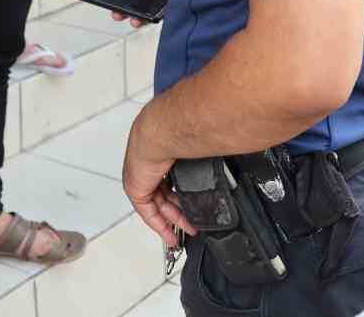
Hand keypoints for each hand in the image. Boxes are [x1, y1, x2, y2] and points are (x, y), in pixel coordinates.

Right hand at [114, 0, 175, 27]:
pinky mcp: (170, 10)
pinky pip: (158, 18)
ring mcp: (159, 3)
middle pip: (130, 3)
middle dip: (121, 9)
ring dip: (136, 17)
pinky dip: (152, 20)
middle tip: (117, 12)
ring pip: (142, 13)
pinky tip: (149, 19)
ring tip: (133, 19)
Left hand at [123, 108, 194, 247]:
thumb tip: (228, 149)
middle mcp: (148, 165)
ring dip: (173, 221)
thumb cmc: (178, 128)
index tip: (193, 205)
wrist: (160, 131)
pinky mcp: (135, 189)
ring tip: (188, 231)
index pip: (170, 179)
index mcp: (160, 151)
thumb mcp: (195, 146)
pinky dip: (159, 225)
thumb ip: (206, 153)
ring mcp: (140, 177)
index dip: (182, 194)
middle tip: (194, 223)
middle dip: (180, 211)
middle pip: (165, 195)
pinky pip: (147, 213)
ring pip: (157, 205)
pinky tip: (170, 235)